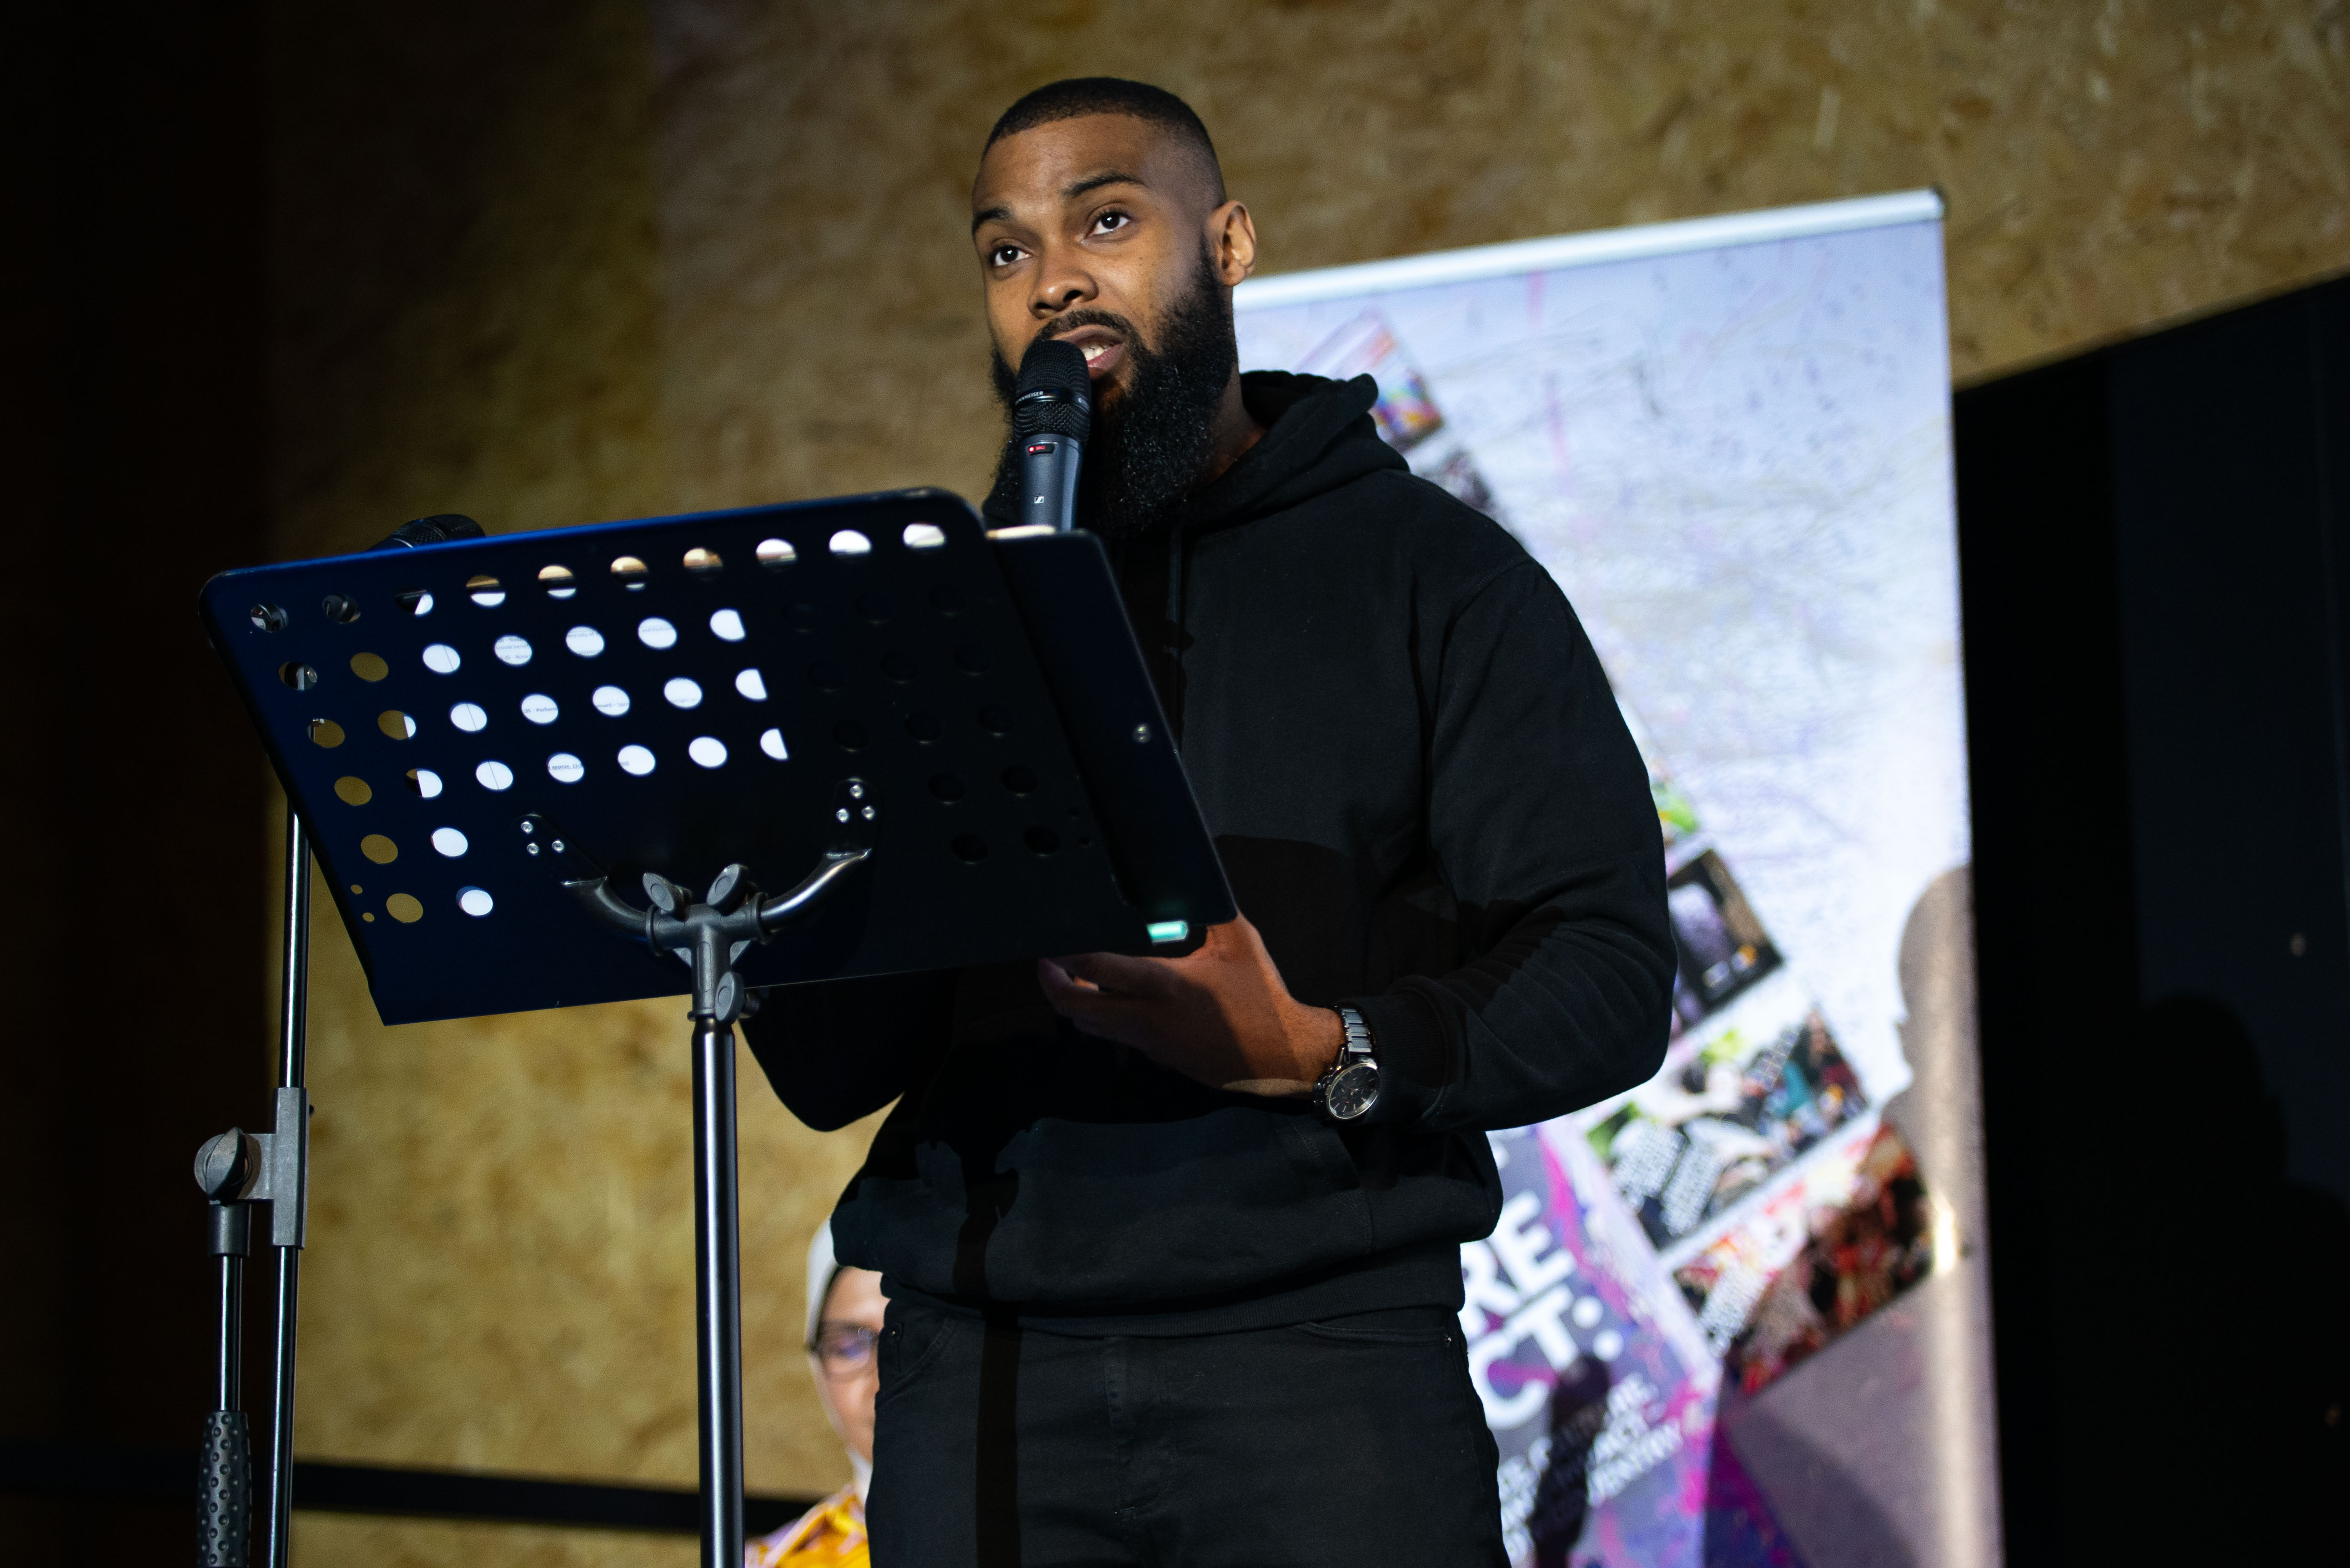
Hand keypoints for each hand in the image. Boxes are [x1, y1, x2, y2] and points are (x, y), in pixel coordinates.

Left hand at [1037, 915, 1342, 1096]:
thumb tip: (1200, 881)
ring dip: (1077, 1003)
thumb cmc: (1261, 996)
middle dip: (1052, 984)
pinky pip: (1117, 1036)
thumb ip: (1212, 910)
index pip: (1094, 966)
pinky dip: (1104, 1018)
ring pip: (1091, 1025)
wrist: (1279, 1054)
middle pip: (1075, 1006)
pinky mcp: (1156, 1056)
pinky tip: (1116, 999)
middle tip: (1048, 964)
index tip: (1049, 943)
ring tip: (1077, 978)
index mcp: (1162, 982)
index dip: (1062, 954)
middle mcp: (1145, 1016)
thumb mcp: (1240, 942)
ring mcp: (1147, 1041)